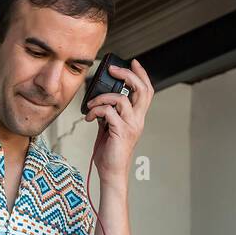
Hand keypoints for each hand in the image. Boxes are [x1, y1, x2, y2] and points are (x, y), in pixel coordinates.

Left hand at [83, 57, 153, 182]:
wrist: (111, 172)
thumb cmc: (109, 151)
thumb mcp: (110, 127)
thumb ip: (109, 113)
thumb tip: (100, 101)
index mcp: (137, 117)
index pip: (146, 91)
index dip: (141, 74)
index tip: (133, 62)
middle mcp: (138, 120)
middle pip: (142, 89)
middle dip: (128, 75)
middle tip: (112, 70)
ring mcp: (131, 125)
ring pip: (121, 99)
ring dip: (102, 98)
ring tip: (91, 106)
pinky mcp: (120, 131)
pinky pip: (108, 112)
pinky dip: (96, 111)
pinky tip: (89, 118)